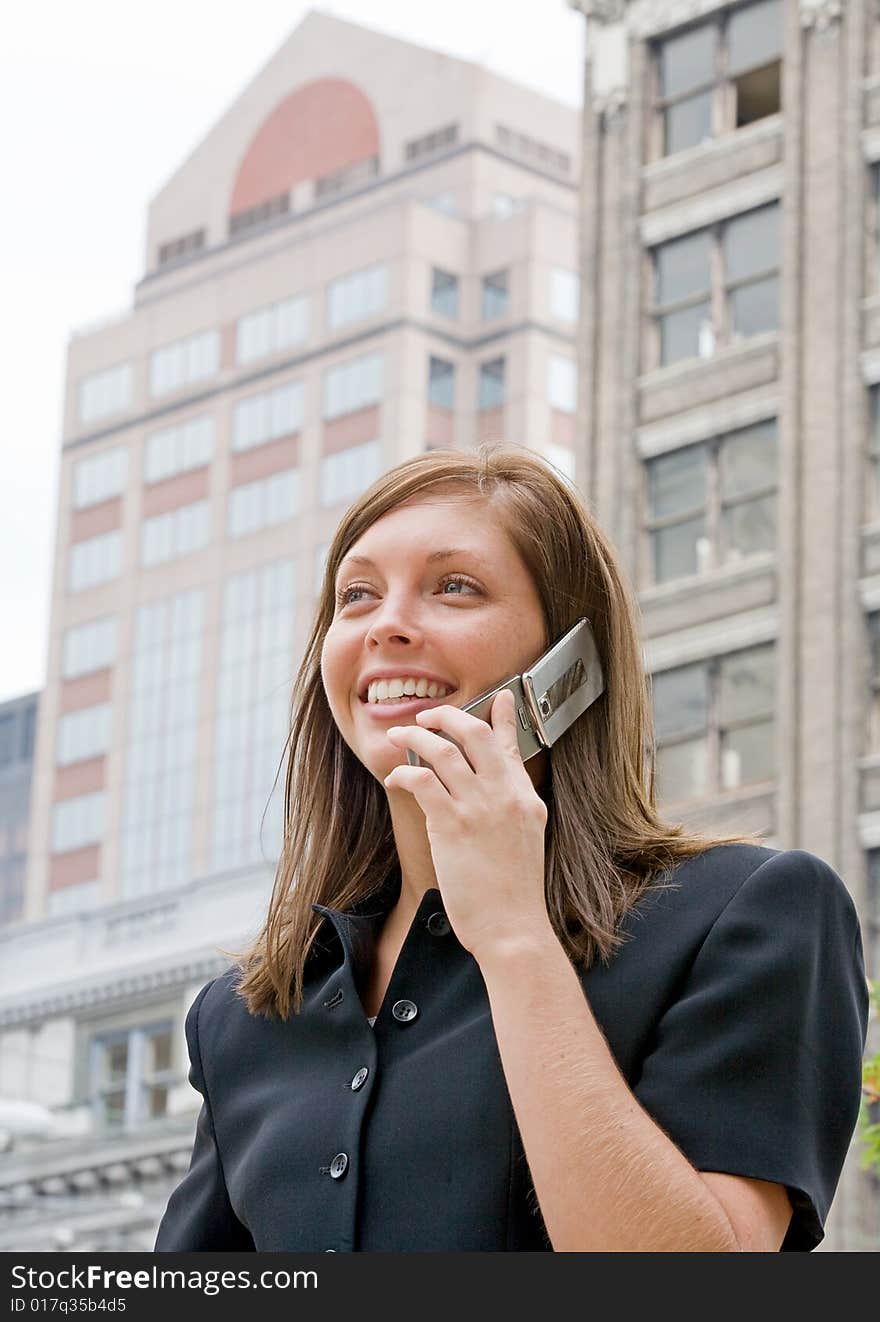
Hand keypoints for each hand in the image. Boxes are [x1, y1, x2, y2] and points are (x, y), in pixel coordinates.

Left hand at [383, 688, 550, 961]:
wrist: (513, 927)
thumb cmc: (515, 894)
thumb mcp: (528, 838)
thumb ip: (513, 807)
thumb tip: (499, 791)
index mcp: (524, 797)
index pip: (511, 745)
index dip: (503, 716)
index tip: (501, 697)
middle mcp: (504, 795)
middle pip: (474, 734)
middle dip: (447, 715)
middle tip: (428, 715)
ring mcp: (479, 808)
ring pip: (443, 751)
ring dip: (417, 736)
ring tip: (400, 734)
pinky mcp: (452, 826)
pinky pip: (423, 782)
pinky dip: (405, 772)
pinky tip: (396, 776)